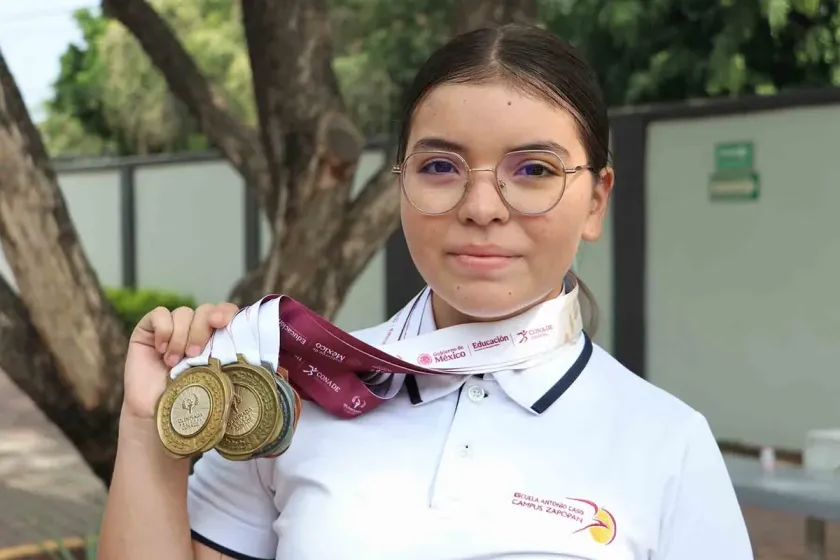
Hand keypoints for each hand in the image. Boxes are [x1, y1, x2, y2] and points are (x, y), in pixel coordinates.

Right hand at [122, 303, 238, 422]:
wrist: (154, 412)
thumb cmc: (188, 398)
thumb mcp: (214, 375)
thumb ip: (226, 354)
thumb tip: (244, 340)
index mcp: (215, 337)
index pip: (225, 311)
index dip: (225, 311)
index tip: (221, 323)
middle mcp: (195, 328)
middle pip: (204, 310)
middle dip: (200, 330)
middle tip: (193, 354)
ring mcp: (172, 327)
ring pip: (183, 312)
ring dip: (180, 337)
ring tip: (173, 362)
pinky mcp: (148, 329)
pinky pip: (159, 314)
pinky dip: (163, 330)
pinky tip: (160, 350)